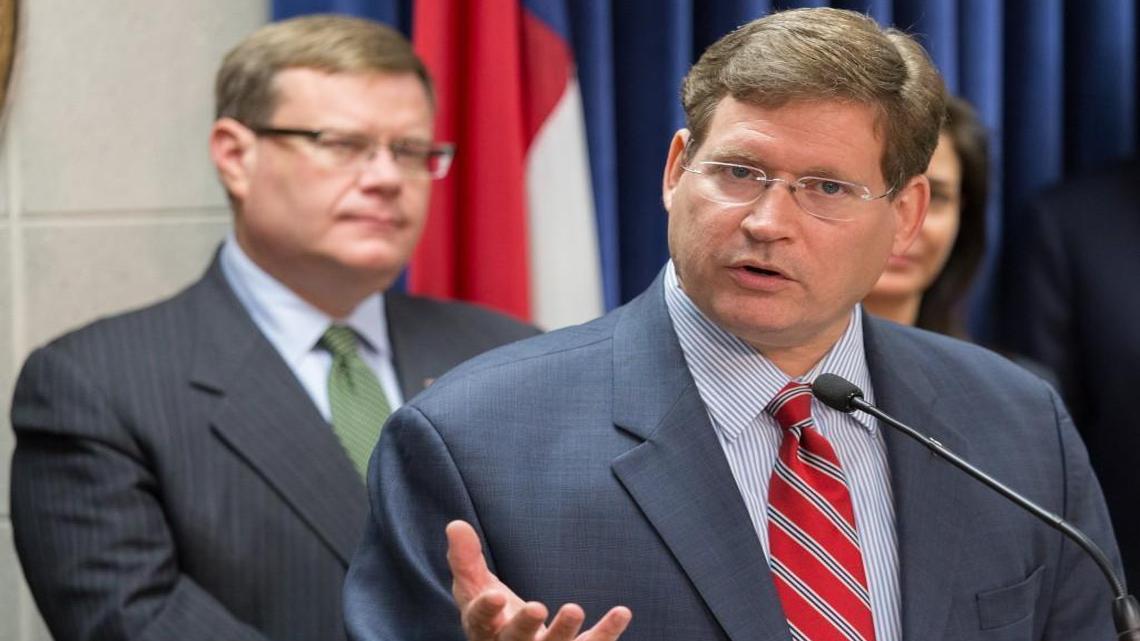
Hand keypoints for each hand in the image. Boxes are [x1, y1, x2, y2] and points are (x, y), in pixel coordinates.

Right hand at [446, 520, 631, 640]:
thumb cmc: (492, 613)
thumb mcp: (474, 586)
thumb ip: (464, 558)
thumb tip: (456, 525)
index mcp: (484, 630)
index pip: (480, 622)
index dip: (486, 610)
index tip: (496, 594)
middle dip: (525, 627)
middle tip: (537, 607)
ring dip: (564, 631)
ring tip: (574, 608)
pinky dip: (607, 633)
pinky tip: (622, 612)